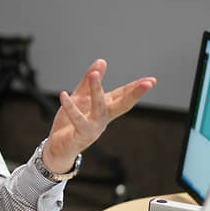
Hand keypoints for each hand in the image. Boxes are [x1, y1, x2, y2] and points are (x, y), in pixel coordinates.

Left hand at [41, 59, 154, 173]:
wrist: (58, 148)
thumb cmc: (70, 124)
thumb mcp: (80, 97)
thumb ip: (89, 81)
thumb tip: (102, 61)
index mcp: (105, 109)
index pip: (123, 95)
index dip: (136, 87)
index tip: (151, 80)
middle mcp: (103, 118)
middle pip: (122, 104)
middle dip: (135, 93)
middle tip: (148, 83)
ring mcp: (94, 127)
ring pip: (98, 107)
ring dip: (96, 90)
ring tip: (94, 74)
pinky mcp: (81, 134)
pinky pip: (77, 119)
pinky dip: (70, 107)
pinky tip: (64, 95)